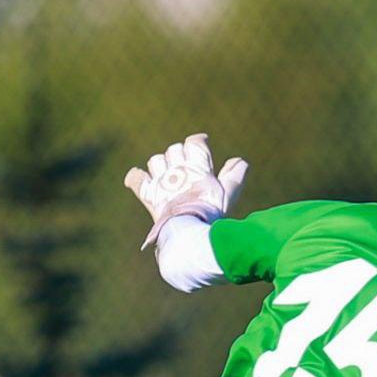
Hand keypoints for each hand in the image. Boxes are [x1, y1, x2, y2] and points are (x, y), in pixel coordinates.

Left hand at [124, 132, 247, 246]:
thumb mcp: (227, 196)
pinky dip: (135, 177)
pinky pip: (135, 179)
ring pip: (155, 161)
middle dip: (180, 155)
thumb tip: (241, 160)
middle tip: (187, 170)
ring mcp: (160, 181)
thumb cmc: (210, 215)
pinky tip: (138, 178)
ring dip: (160, 165)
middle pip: (174, 150)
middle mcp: (177, 170)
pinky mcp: (148, 195)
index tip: (202, 143)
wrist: (188, 234)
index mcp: (197, 167)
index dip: (198, 142)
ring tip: (168, 177)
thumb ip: (234, 177)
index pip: (195, 142)